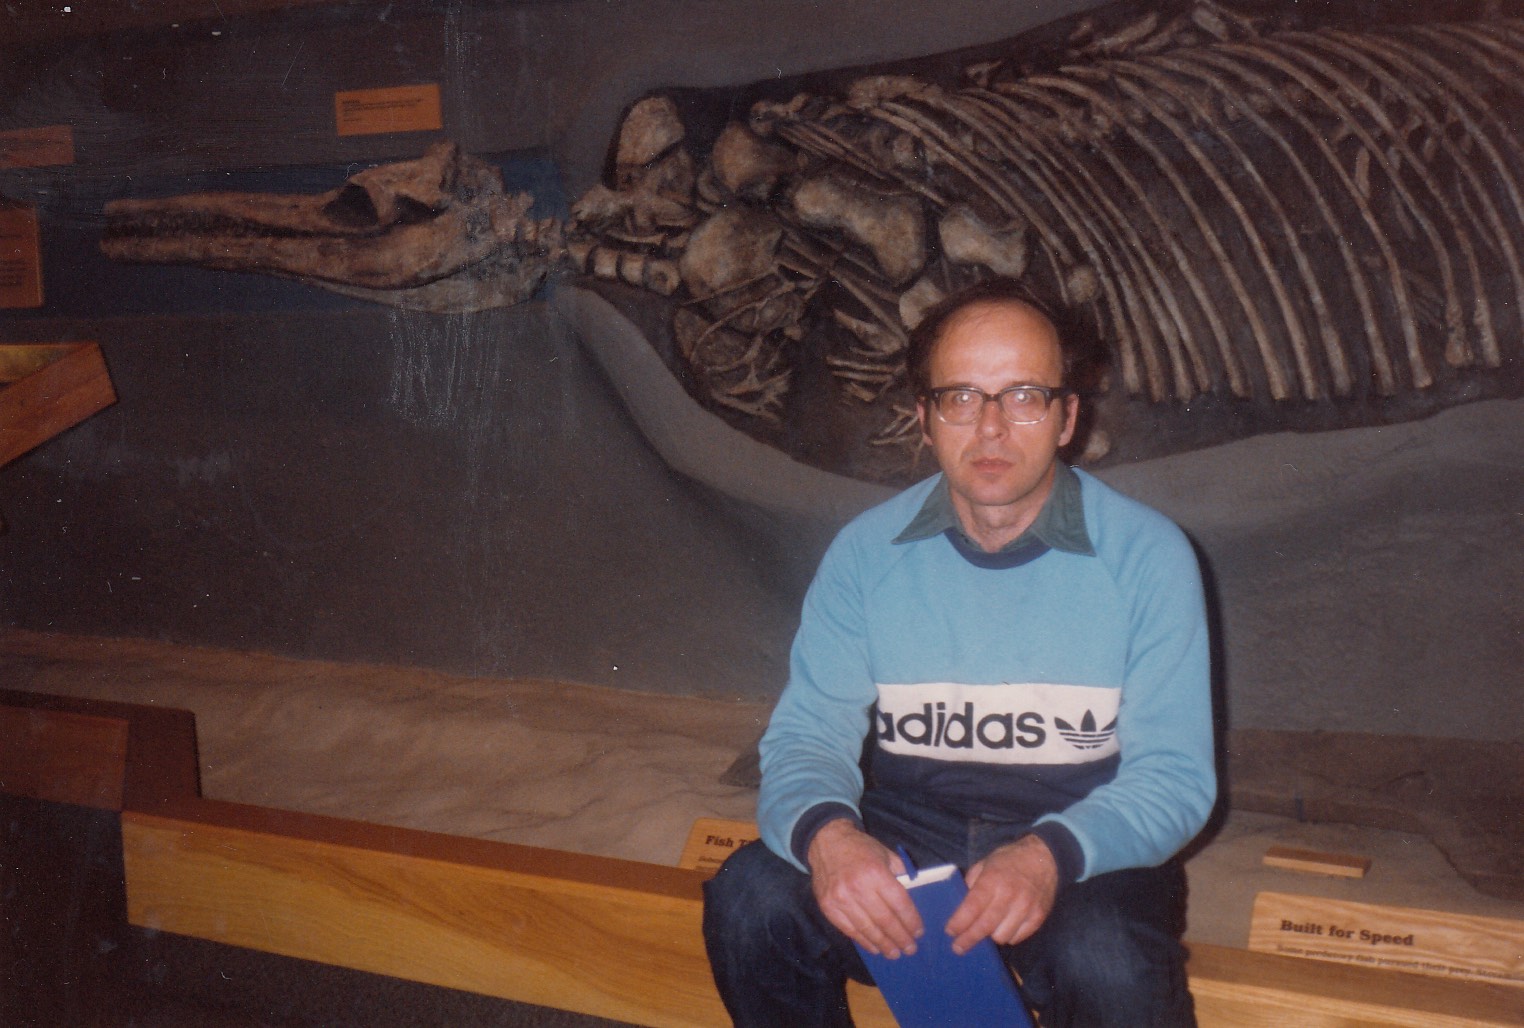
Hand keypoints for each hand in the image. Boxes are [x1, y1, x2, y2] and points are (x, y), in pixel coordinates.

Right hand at [807, 819, 923, 957]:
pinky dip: (864, 941)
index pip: (899, 903)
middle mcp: (857, 887)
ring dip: (884, 944)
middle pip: (885, 920)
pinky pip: (849, 930)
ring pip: (867, 929)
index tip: (918, 932)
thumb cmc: (861, 848)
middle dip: (900, 937)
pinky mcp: (828, 907)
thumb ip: (900, 875)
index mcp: (875, 872)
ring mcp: (840, 899)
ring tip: (895, 953)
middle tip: (910, 949)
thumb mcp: (886, 854)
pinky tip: (875, 947)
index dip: (910, 921)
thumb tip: (913, 899)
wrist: (826, 841)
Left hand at [944, 834, 1057, 954]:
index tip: (950, 932)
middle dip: (968, 939)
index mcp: (992, 880)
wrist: (1043, 857)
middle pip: (985, 927)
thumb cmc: (1009, 860)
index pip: (972, 908)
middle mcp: (1009, 895)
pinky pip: (1018, 938)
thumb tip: (960, 907)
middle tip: (958, 947)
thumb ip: (971, 884)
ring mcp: (1026, 908)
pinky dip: (1008, 935)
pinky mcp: (1038, 916)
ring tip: (986, 928)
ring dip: (991, 935)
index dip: (959, 923)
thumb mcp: (984, 864)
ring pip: (1002, 937)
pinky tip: (1004, 927)